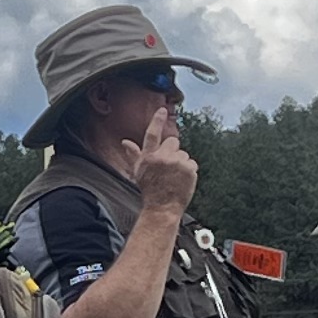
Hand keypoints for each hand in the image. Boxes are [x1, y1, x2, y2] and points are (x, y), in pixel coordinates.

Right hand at [133, 104, 198, 218]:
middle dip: (172, 151)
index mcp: (149, 157)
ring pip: (183, 153)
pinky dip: (190, 171)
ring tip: (174, 177)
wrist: (162, 208)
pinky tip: (182, 180)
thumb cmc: (150, 190)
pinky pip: (192, 163)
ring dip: (181, 163)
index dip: (157, 121)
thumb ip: (133, 154)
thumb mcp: (138, 171)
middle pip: (173, 141)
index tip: (162, 110)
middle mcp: (162, 158)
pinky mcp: (189, 169)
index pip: (152, 134)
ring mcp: (177, 163)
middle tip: (169, 166)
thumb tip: (125, 142)